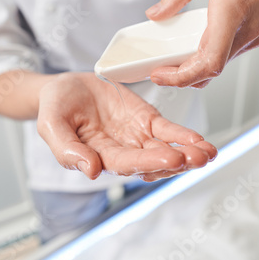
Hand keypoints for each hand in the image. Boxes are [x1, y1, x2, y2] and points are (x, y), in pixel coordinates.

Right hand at [36, 73, 216, 181]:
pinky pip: (168, 131)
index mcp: (100, 156)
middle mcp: (123, 151)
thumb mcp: (51, 125)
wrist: (65, 88)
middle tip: (198, 159)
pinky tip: (200, 141)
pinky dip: (184, 136)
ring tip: (207, 154)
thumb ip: (67, 150)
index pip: (128, 164)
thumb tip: (90, 171)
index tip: (172, 157)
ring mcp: (137, 137)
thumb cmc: (56, 107)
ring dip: (188, 153)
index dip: (150, 162)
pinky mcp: (147, 120)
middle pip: (154, 162)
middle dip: (178, 161)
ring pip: (166, 149)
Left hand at [146, 0, 258, 87]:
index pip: (209, 62)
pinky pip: (228, 54)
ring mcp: (254, 36)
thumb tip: (158, 13)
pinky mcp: (256, 36)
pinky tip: (196, 46)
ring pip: (220, 64)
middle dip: (182, 75)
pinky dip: (209, 56)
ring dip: (195, 67)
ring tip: (173, 59)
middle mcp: (247, 30)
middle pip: (211, 70)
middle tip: (160, 69)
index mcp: (232, 10)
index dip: (182, 77)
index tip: (161, 74)